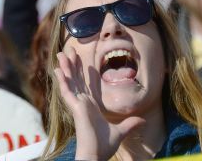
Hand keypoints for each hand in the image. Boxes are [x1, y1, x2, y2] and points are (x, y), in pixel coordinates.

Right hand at [54, 46, 144, 160]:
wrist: (96, 155)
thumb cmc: (104, 146)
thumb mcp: (120, 132)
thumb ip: (130, 124)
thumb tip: (142, 120)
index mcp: (90, 106)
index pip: (85, 85)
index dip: (82, 72)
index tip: (80, 59)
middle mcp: (82, 103)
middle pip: (75, 79)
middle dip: (72, 64)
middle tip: (68, 50)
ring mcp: (77, 105)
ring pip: (69, 82)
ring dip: (65, 68)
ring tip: (61, 54)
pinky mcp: (75, 108)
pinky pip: (67, 92)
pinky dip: (62, 81)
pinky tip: (58, 70)